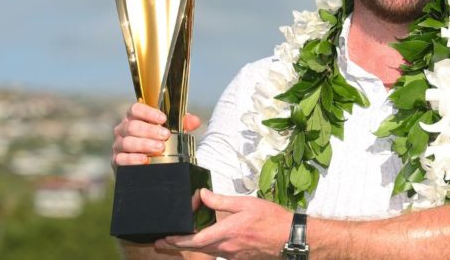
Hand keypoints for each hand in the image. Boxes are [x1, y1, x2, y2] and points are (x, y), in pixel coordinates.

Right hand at [111, 102, 201, 167]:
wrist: (148, 163)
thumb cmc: (159, 140)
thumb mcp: (172, 130)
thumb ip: (183, 123)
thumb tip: (195, 121)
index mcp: (134, 118)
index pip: (135, 109)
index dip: (148, 112)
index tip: (163, 119)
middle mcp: (123, 129)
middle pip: (132, 126)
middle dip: (150, 130)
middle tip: (165, 135)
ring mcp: (118, 145)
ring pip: (127, 142)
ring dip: (144, 144)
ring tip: (160, 147)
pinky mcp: (116, 161)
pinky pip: (121, 159)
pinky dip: (133, 159)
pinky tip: (145, 160)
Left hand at [156, 189, 290, 259]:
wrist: (289, 237)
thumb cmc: (271, 219)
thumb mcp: (246, 204)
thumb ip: (222, 200)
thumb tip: (202, 195)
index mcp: (227, 232)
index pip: (196, 240)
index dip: (178, 240)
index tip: (165, 237)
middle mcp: (227, 247)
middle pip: (196, 249)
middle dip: (176, 246)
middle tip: (161, 243)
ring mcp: (233, 255)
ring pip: (206, 251)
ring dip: (190, 247)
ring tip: (177, 242)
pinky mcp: (239, 257)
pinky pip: (218, 253)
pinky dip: (206, 248)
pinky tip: (205, 242)